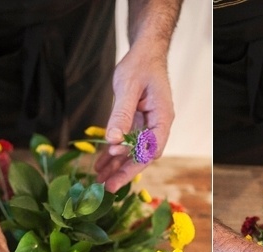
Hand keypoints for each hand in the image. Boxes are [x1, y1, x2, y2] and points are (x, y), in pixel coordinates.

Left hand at [95, 43, 173, 192]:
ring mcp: (148, 124)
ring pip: (133, 151)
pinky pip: (126, 142)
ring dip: (117, 165)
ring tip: (100, 179)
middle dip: (125, 171)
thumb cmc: (140, 66)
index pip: (152, 148)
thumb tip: (114, 141)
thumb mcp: (128, 87)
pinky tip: (101, 163)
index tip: (117, 175)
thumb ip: (121, 115)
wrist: (145, 53)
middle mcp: (158, 125)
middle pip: (143, 155)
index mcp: (162, 117)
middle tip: (106, 187)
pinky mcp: (137, 122)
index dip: (135, 163)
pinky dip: (114, 152)